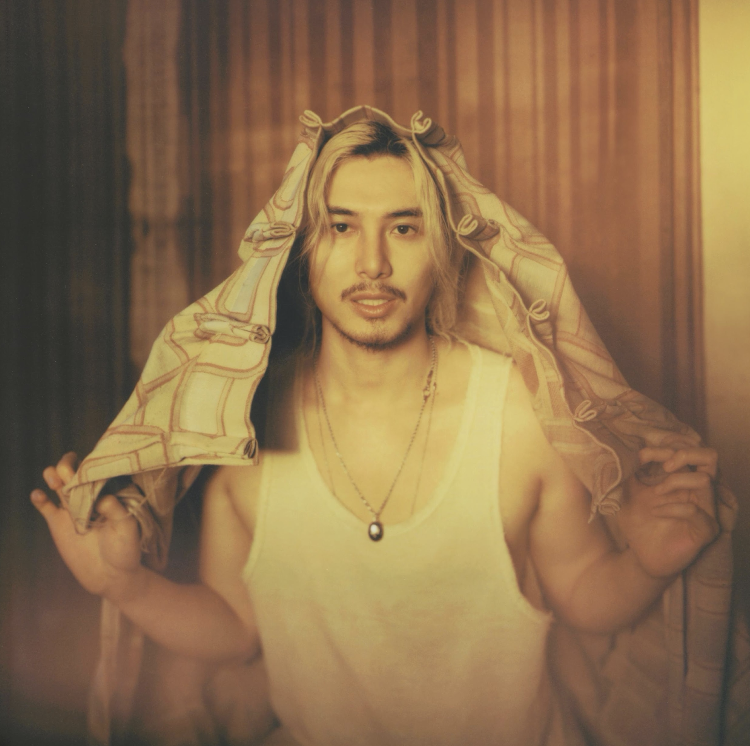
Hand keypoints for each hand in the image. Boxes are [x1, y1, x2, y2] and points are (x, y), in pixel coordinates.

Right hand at [31, 452, 144, 602]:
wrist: (112, 575)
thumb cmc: (125, 548)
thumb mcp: (127, 527)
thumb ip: (116, 510)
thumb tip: (100, 498)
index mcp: (108, 492)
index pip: (96, 470)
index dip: (90, 464)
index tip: (89, 465)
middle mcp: (88, 496)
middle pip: (73, 472)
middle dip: (68, 465)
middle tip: (68, 471)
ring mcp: (72, 509)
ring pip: (58, 484)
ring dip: (54, 476)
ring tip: (56, 479)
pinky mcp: (58, 524)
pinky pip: (46, 507)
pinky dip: (39, 499)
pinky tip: (38, 495)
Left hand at [617, 441, 719, 578]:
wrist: (639, 556)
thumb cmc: (638, 522)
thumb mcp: (627, 491)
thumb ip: (629, 471)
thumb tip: (627, 450)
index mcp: (683, 479)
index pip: (686, 451)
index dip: (664, 448)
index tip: (641, 455)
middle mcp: (699, 491)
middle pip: (710, 457)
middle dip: (685, 454)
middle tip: (664, 466)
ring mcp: (706, 510)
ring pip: (705, 480)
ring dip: (675, 482)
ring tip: (655, 493)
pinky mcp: (706, 530)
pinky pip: (696, 510)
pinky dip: (673, 507)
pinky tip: (656, 512)